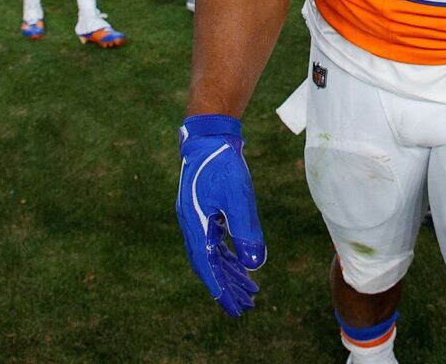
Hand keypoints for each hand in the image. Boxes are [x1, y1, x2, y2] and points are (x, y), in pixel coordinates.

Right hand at [177, 115, 265, 316]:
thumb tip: (254, 264)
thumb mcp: (238, 198)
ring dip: (231, 272)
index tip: (235, 309)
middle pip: (210, 265)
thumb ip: (245, 231)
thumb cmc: (223, 164)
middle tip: (246, 306)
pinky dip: (229, 255)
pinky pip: (216, 241)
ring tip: (249, 290)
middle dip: (228, 286)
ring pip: (214, 254)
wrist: (210, 135)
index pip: (207, 267)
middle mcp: (192, 225)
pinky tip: (241, 264)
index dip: (221, 289)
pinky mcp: (205, 209)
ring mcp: (197, 217)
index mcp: (195, 225)